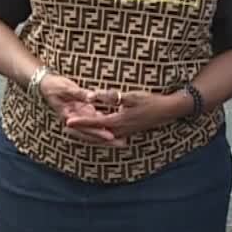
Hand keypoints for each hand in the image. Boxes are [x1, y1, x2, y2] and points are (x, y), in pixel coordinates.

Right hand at [39, 74, 119, 145]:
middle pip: (91, 134)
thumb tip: (92, 97)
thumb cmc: (55, 86)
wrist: (47, 84)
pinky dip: (105, 126)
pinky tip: (117, 129)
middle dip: (106, 140)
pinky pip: (95, 123)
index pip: (84, 128)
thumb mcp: (67, 89)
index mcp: (68, 117)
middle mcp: (74, 122)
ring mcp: (79, 119)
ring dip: (107, 136)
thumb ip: (80, 93)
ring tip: (123, 141)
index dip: (97, 133)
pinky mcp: (84, 114)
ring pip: (94, 131)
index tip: (110, 136)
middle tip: (122, 143)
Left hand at [66, 90, 184, 141]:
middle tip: (65, 127)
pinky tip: (92, 127)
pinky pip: (107, 134)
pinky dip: (97, 132)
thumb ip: (110, 96)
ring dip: (87, 132)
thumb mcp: (130, 96)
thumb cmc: (150, 101)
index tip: (67, 121)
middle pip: (94, 133)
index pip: (94, 122)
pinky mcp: (126, 131)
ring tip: (74, 128)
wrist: (167, 111)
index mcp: (118, 121)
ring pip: (100, 135)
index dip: (80, 121)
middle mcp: (119, 130)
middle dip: (80, 130)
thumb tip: (91, 96)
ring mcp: (123, 132)